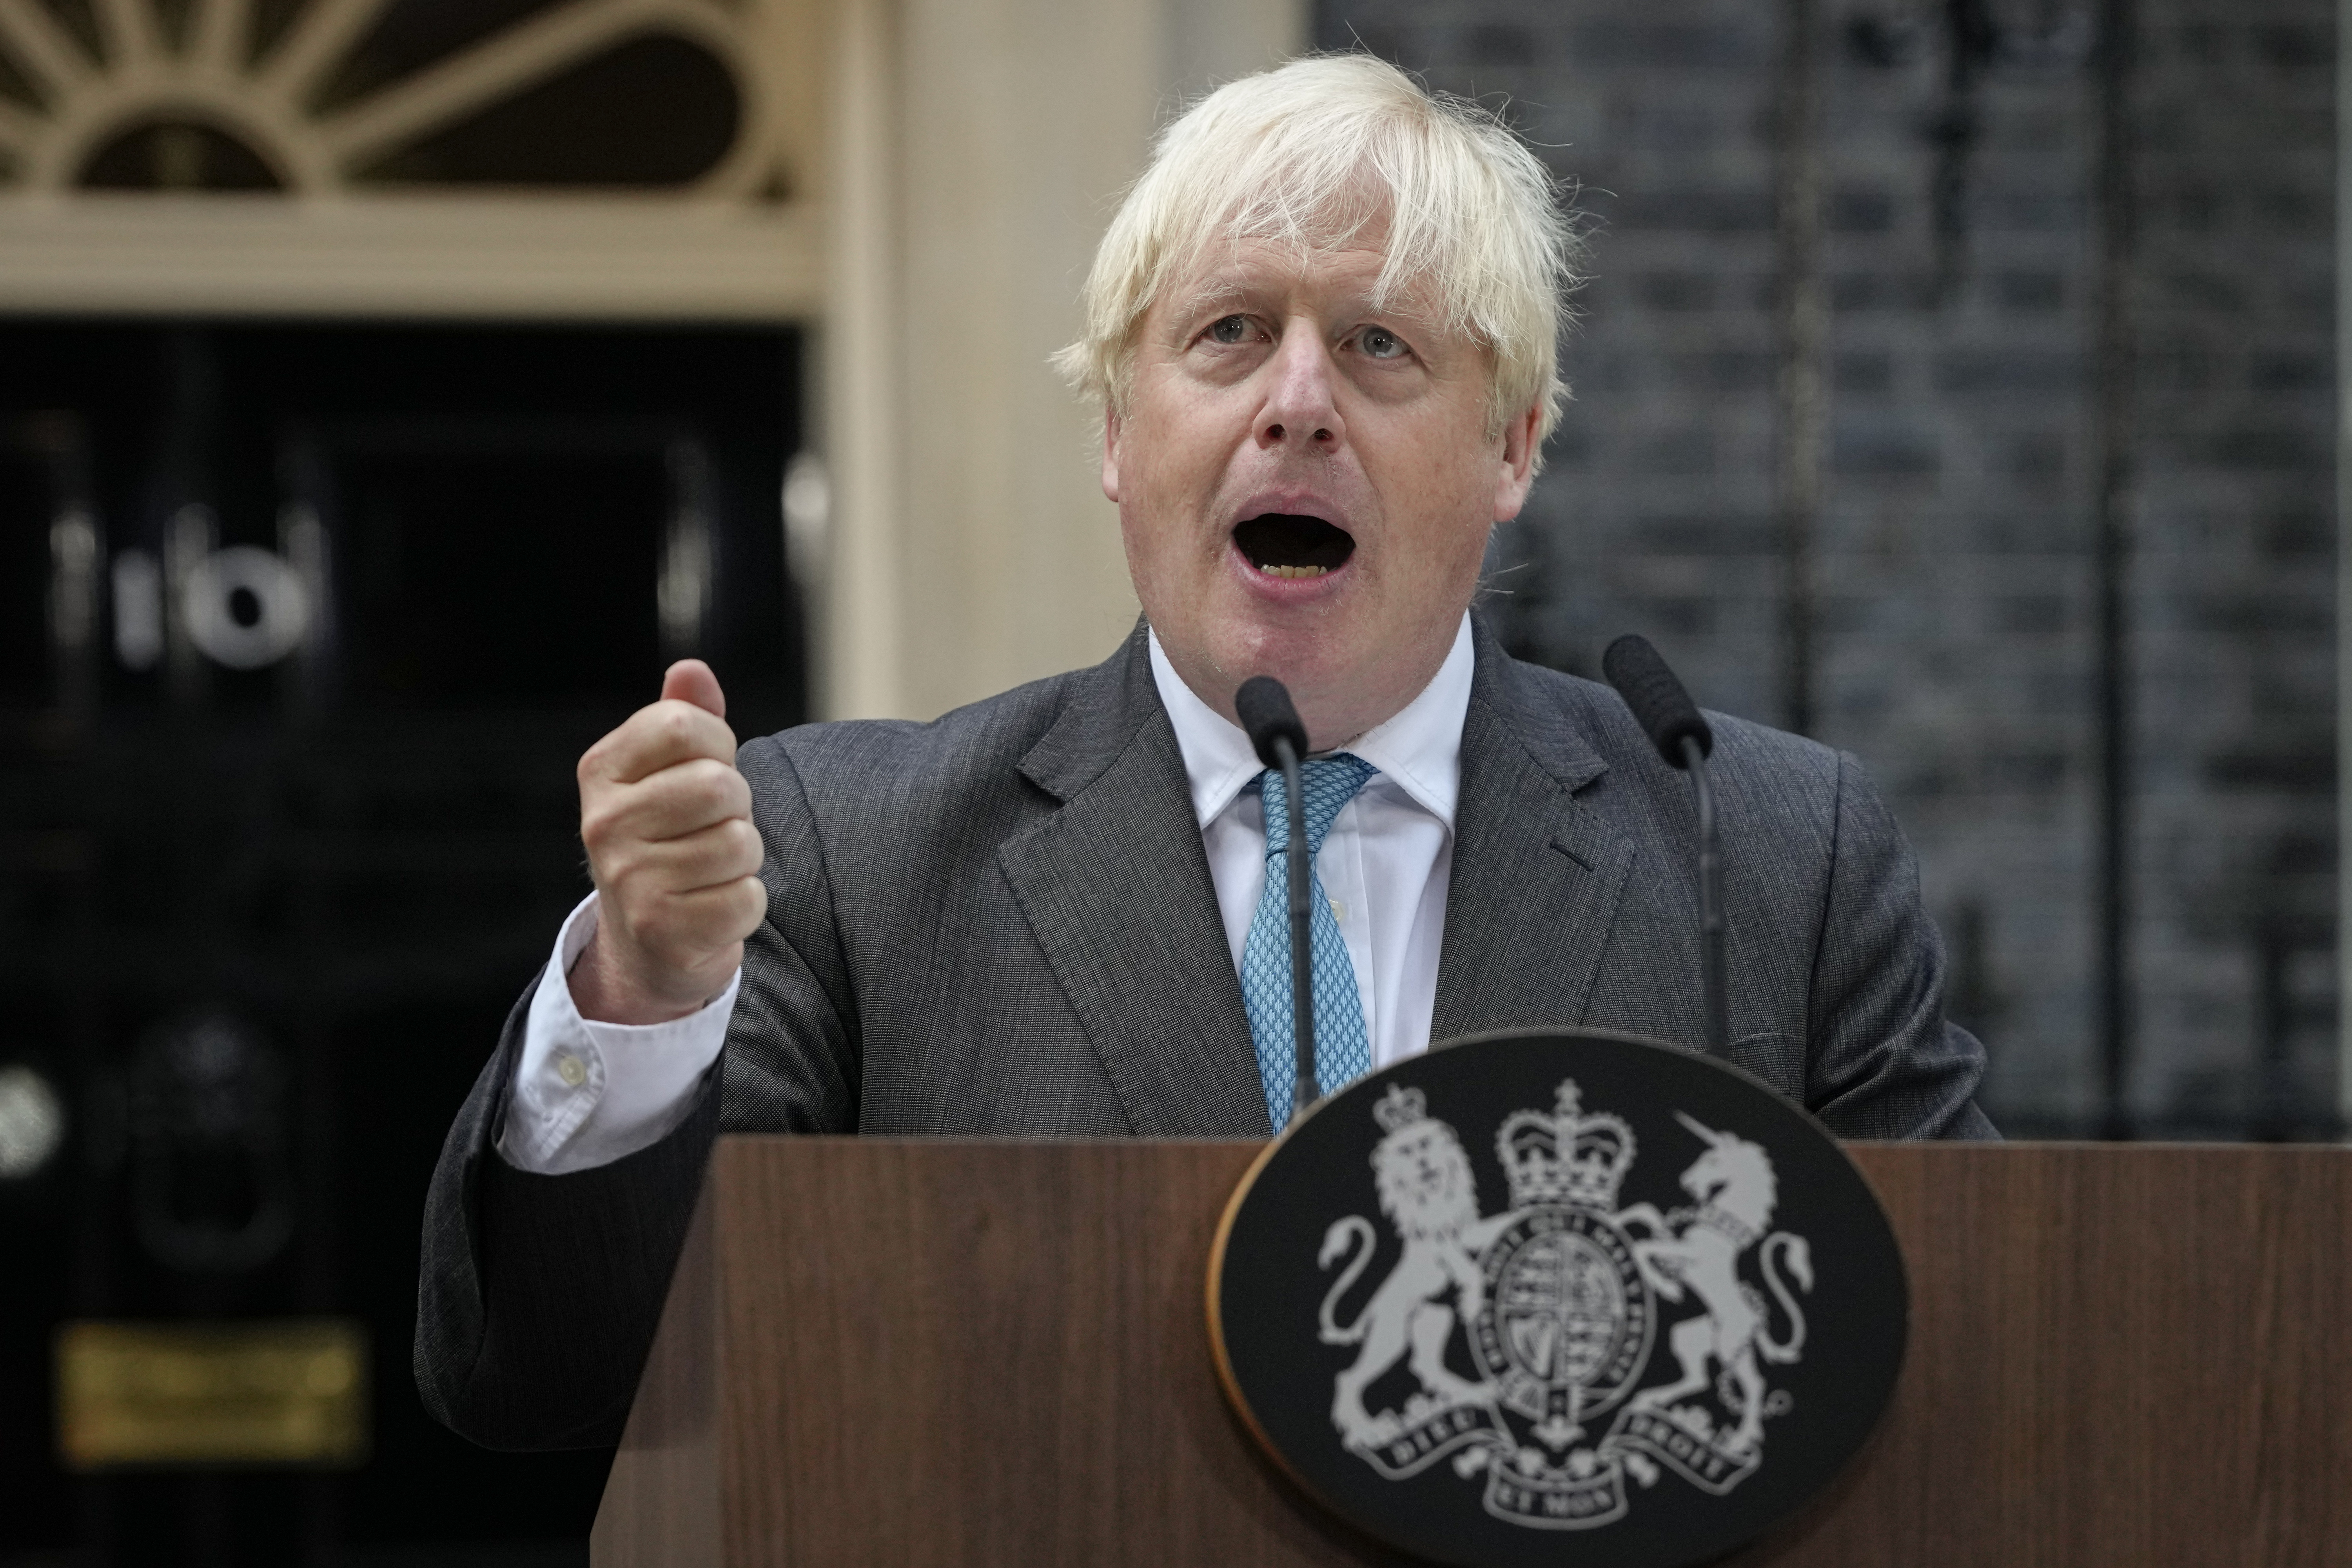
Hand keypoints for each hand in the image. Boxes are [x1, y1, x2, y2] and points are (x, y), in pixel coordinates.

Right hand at [568, 660, 767, 1023]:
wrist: (646, 942)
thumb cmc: (670, 838)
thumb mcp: (669, 772)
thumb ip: (685, 716)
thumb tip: (692, 670)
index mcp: (603, 770)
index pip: (685, 724)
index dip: (718, 746)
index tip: (705, 771)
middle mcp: (604, 823)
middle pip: (719, 785)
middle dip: (736, 807)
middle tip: (711, 829)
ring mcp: (629, 880)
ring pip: (739, 843)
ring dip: (743, 859)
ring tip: (710, 870)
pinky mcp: (663, 930)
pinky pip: (746, 898)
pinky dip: (745, 904)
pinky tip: (712, 907)